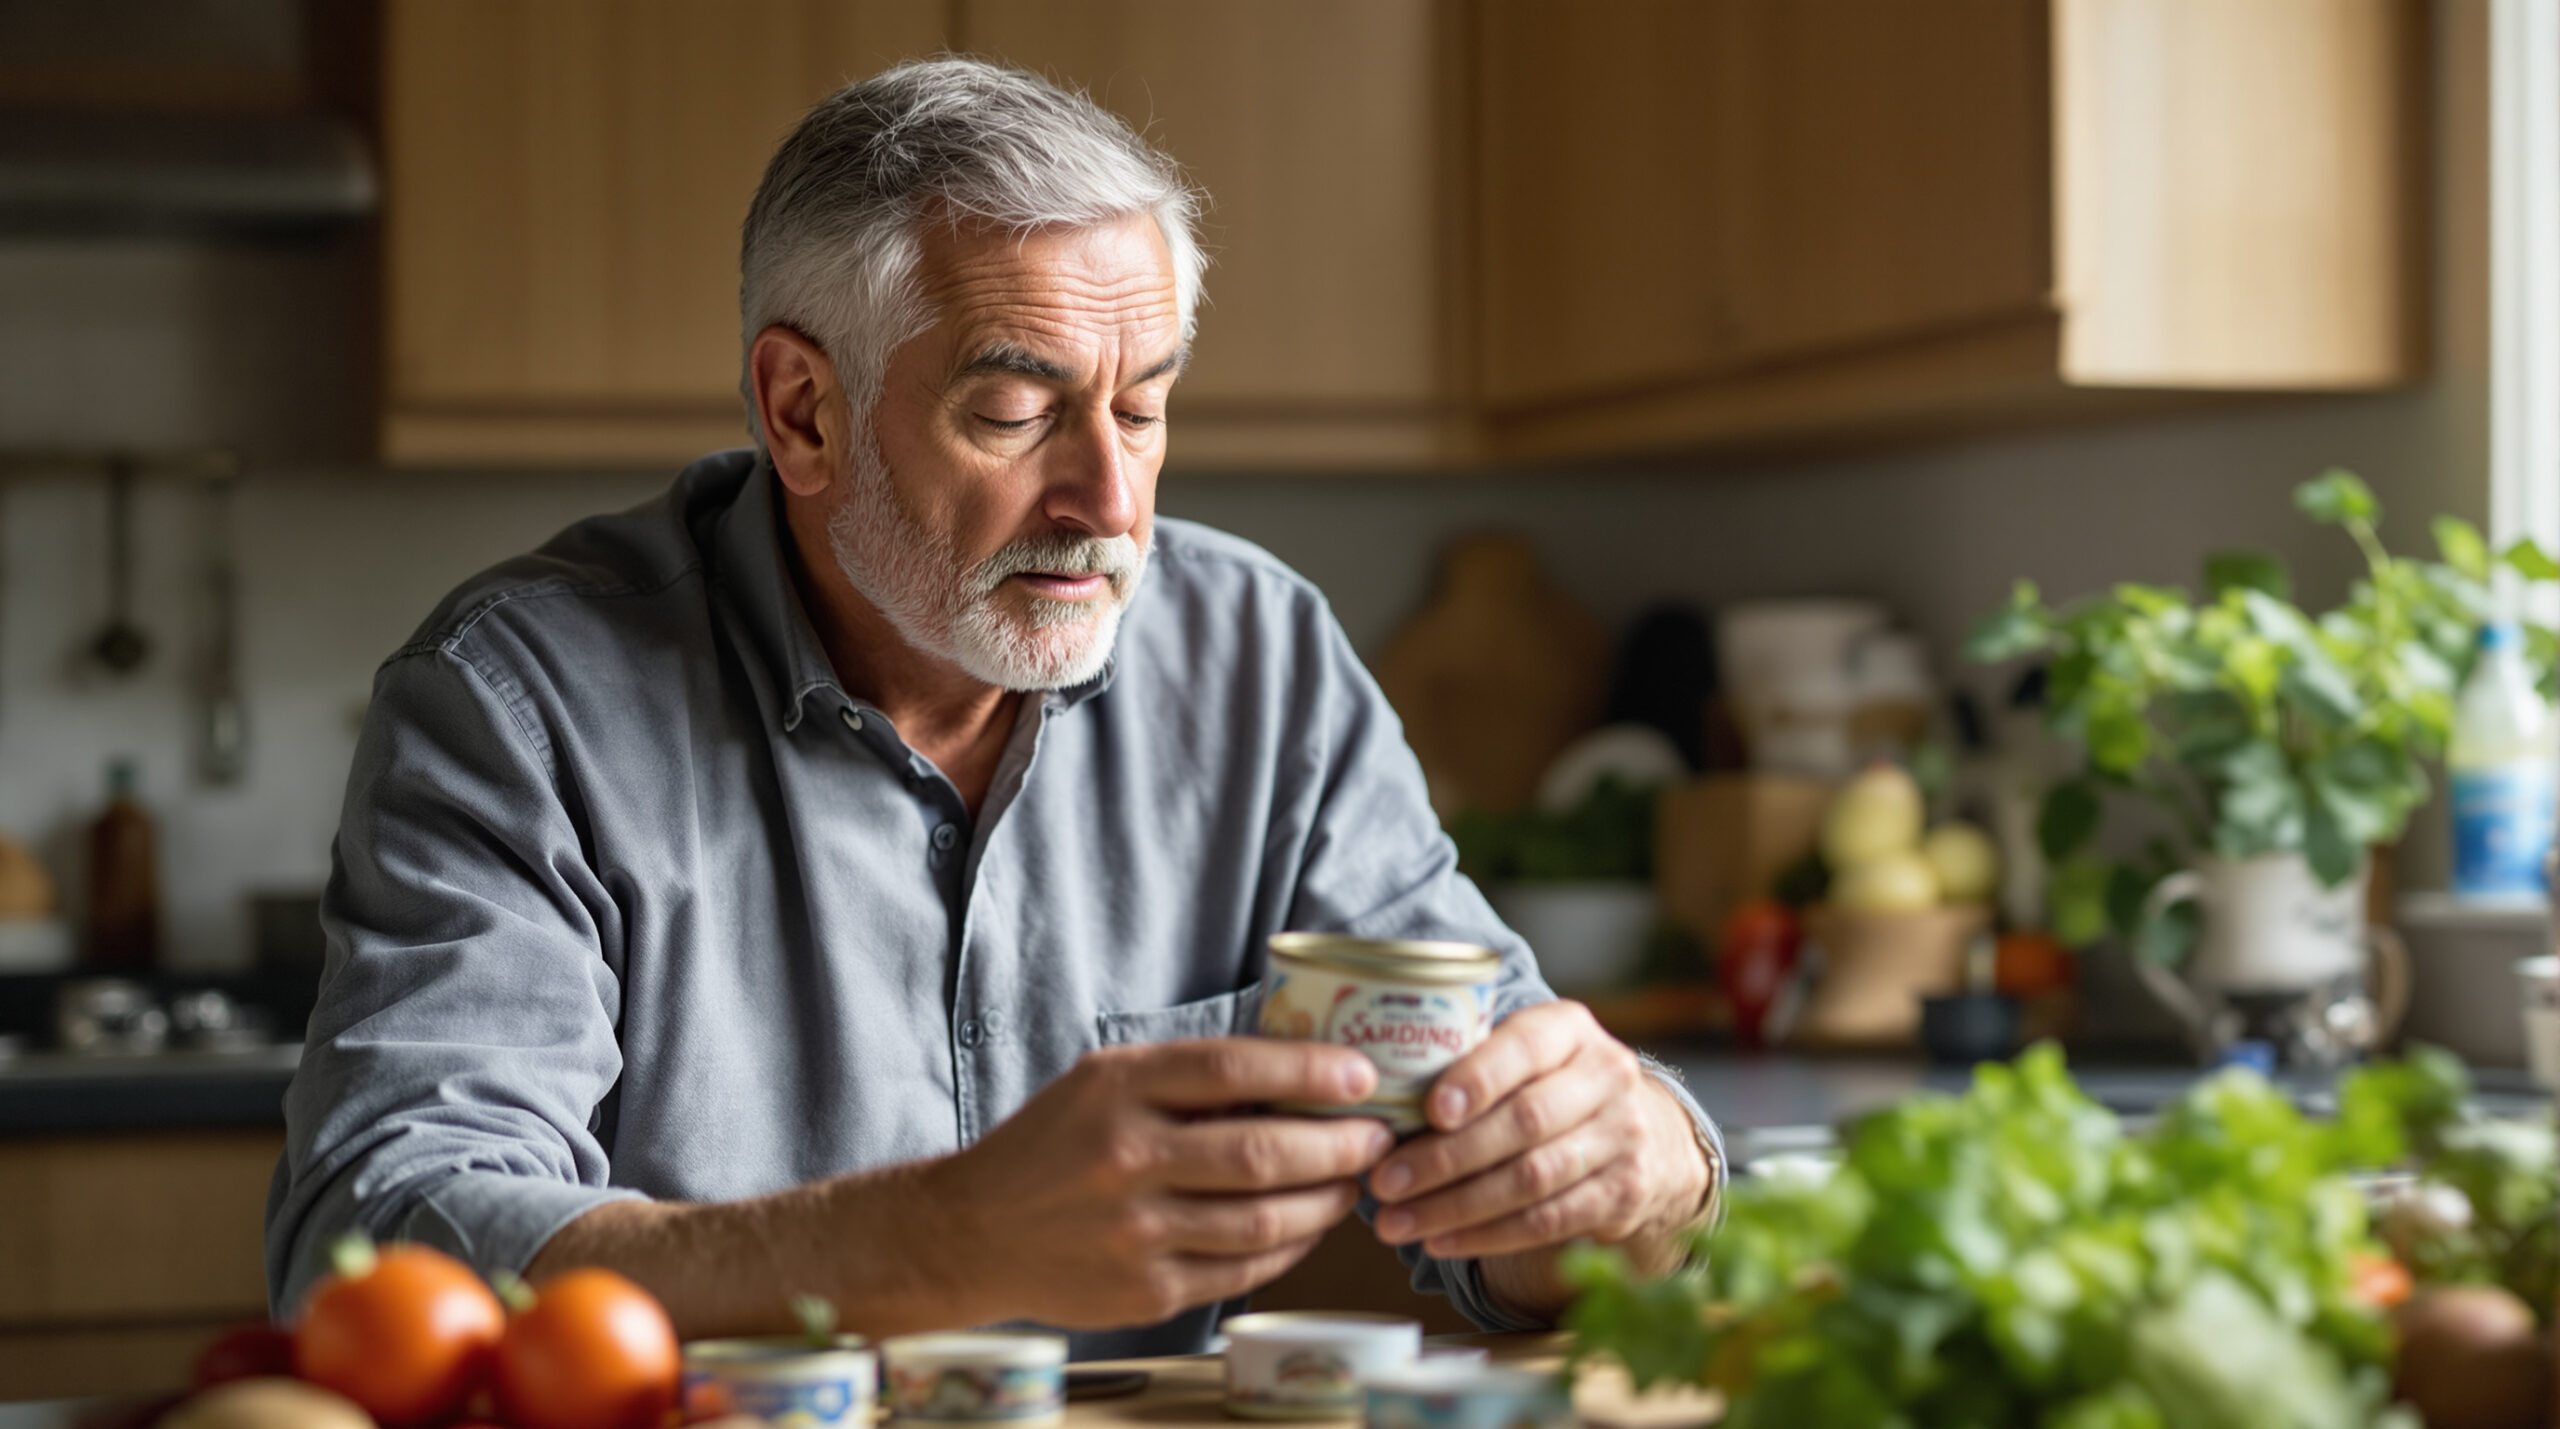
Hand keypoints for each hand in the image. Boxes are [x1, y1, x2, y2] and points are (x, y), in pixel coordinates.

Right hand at [925, 1038, 1394, 1328]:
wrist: (973, 1232)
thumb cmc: (1052, 1146)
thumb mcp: (1103, 1083)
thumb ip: (1186, 1077)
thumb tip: (1296, 1071)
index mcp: (1118, 1091)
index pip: (1234, 1069)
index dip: (1310, 1070)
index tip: (1361, 1074)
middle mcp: (1127, 1160)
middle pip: (1264, 1152)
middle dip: (1340, 1145)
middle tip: (1376, 1137)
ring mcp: (1138, 1233)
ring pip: (1266, 1219)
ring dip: (1327, 1200)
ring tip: (1351, 1181)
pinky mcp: (1147, 1292)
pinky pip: (1245, 1269)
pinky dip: (1291, 1246)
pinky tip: (1306, 1225)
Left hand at [1368, 1001, 1707, 1260]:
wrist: (1643, 1135)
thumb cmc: (1548, 1089)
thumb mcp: (1524, 1057)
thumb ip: (1468, 1064)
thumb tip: (1371, 1097)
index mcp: (1569, 1029)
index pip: (1524, 1047)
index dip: (1477, 1079)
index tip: (1429, 1110)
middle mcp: (1606, 1076)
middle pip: (1523, 1122)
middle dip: (1446, 1157)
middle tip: (1385, 1182)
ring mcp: (1623, 1137)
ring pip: (1531, 1178)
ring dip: (1456, 1205)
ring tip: (1396, 1222)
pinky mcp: (1623, 1193)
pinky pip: (1547, 1221)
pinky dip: (1487, 1236)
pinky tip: (1440, 1242)